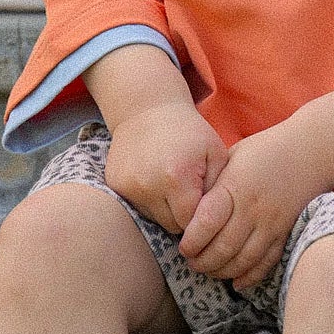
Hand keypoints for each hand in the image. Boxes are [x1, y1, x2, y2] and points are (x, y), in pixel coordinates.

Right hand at [105, 101, 229, 234]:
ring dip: (164, 209)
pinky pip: (137, 207)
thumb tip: (213, 222)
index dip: (200, 216)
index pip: (191, 222)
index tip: (204, 202)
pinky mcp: (114, 185)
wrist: (147, 108)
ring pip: (153, 219)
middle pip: (171, 225)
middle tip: (187, 191)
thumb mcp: (216, 153)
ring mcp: (127, 186)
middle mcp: (148, 186)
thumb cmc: (189, 132)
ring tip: (170, 184)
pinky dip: (147, 200)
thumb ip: (219, 190)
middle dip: (182, 215)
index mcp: (177, 178)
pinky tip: (153, 179)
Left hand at [179, 124, 317, 292]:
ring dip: (222, 271)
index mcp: (234, 187)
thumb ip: (213, 184)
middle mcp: (253, 209)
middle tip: (191, 262)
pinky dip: (250, 276)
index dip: (191, 240)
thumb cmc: (265, 150)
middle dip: (202, 261)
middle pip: (223, 247)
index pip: (207, 222)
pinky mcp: (286, 233)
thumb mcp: (231, 157)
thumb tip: (188, 208)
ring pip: (243, 260)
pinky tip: (236, 281)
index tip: (182, 246)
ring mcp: (272, 224)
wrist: (310, 151)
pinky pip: (266, 262)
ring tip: (209, 270)